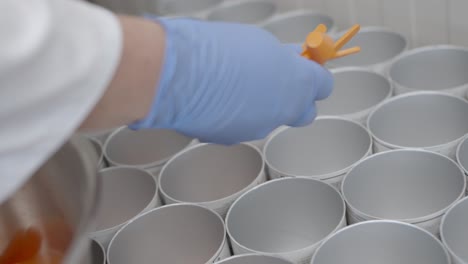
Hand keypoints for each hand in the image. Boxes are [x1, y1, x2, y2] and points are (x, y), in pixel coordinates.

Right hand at [131, 18, 332, 143]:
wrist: (179, 75)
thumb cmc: (216, 51)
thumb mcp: (259, 42)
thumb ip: (281, 58)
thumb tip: (288, 60)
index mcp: (297, 83)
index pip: (323, 85)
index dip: (314, 76)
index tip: (307, 68)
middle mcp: (283, 112)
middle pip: (304, 113)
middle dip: (296, 100)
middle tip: (279, 82)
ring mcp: (258, 128)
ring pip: (269, 119)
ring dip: (260, 106)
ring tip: (234, 86)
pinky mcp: (232, 138)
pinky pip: (242, 125)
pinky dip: (235, 115)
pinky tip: (217, 99)